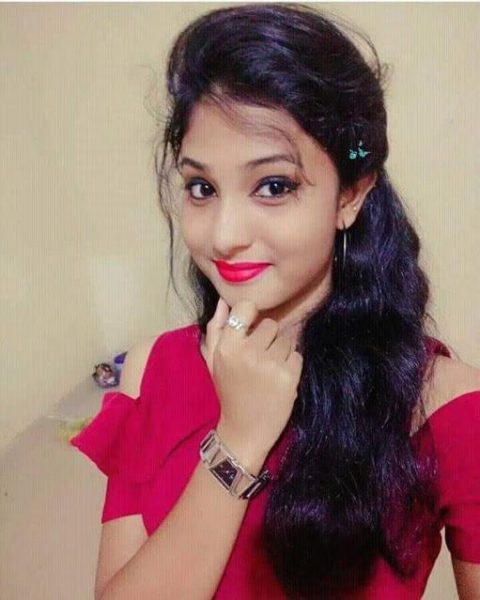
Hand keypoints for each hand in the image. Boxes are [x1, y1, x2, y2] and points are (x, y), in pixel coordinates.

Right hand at [201, 296, 303, 457]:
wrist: (244, 431)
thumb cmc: (228, 391)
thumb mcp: (214, 361)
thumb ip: (216, 329)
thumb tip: (223, 301)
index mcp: (227, 346)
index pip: (246, 307)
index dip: (251, 316)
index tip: (250, 329)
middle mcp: (248, 352)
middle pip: (271, 324)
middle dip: (268, 338)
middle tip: (259, 358)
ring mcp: (270, 364)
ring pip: (287, 339)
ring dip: (281, 351)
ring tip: (269, 370)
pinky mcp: (289, 377)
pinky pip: (298, 355)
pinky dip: (292, 365)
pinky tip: (280, 378)